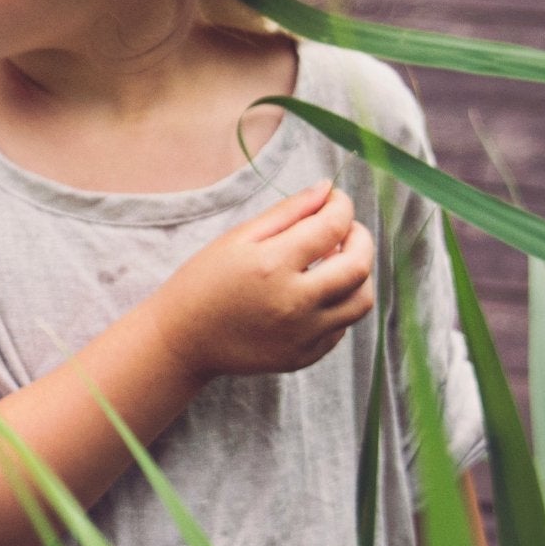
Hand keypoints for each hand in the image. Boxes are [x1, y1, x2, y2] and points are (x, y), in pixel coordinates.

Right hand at [147, 179, 375, 383]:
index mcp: (273, 265)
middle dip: (360, 237)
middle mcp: (294, 303)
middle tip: (345, 229)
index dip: (341, 205)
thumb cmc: (204, 281)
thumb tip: (327, 189)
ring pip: (361, 300)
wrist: (183, 339)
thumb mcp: (238, 238)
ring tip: (335, 262)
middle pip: (359, 265)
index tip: (335, 200)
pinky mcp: (303, 356)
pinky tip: (316, 292)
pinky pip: (341, 326)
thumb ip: (287, 212)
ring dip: (357, 274)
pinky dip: (339, 304)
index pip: (333, 226)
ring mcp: (302, 335)